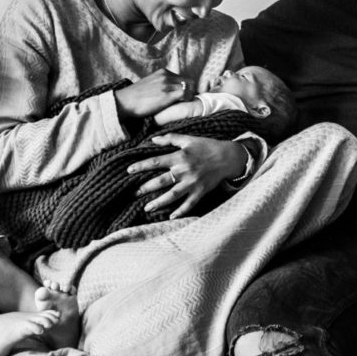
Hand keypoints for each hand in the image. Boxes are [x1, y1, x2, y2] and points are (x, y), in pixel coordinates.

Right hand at [114, 69, 190, 119]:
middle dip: (190, 90)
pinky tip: (182, 105)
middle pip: (188, 81)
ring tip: (184, 104)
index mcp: (162, 72)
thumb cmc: (135, 96)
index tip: (185, 95)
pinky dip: (187, 99)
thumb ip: (160, 84)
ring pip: (189, 87)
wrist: (125, 101)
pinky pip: (185, 94)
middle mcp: (166, 76)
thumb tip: (167, 91)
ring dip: (189, 96)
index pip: (182, 78)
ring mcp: (167, 84)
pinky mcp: (167, 95)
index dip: (185, 87)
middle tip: (186, 101)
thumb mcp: (150, 83)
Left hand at [128, 134, 248, 218]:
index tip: (128, 171)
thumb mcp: (188, 139)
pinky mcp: (201, 192)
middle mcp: (184, 171)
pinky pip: (189, 204)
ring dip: (159, 203)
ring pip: (172, 195)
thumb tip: (152, 140)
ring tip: (147, 208)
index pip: (156, 162)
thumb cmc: (207, 146)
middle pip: (161, 181)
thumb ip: (170, 139)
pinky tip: (171, 217)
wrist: (228, 157)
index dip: (141, 166)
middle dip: (146, 188)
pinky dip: (181, 211)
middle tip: (134, 193)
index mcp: (180, 157)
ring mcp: (193, 183)